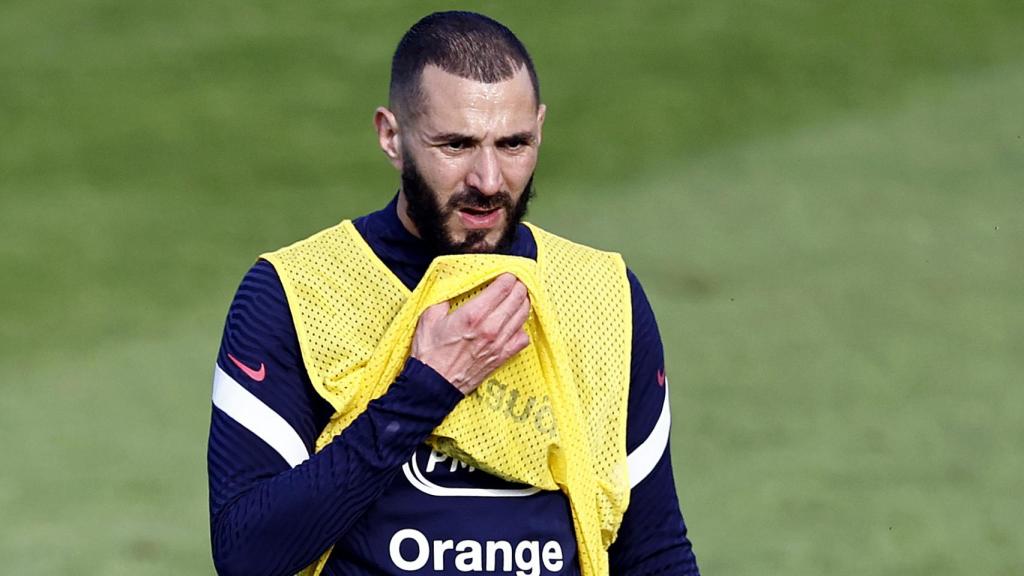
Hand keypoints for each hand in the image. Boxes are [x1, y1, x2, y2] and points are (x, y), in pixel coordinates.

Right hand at [411, 273, 530, 394]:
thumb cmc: (429, 352)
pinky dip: (522, 327)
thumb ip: (445, 298)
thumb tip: (455, 286)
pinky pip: (523, 338)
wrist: (433, 384)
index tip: (506, 273)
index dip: (508, 276)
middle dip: (519, 285)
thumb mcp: (429, 317)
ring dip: (523, 302)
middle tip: (515, 282)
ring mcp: (499, 343)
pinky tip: (514, 324)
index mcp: (474, 314)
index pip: (503, 286)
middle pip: (518, 298)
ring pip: (523, 315)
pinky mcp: (502, 357)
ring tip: (518, 297)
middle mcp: (491, 327)